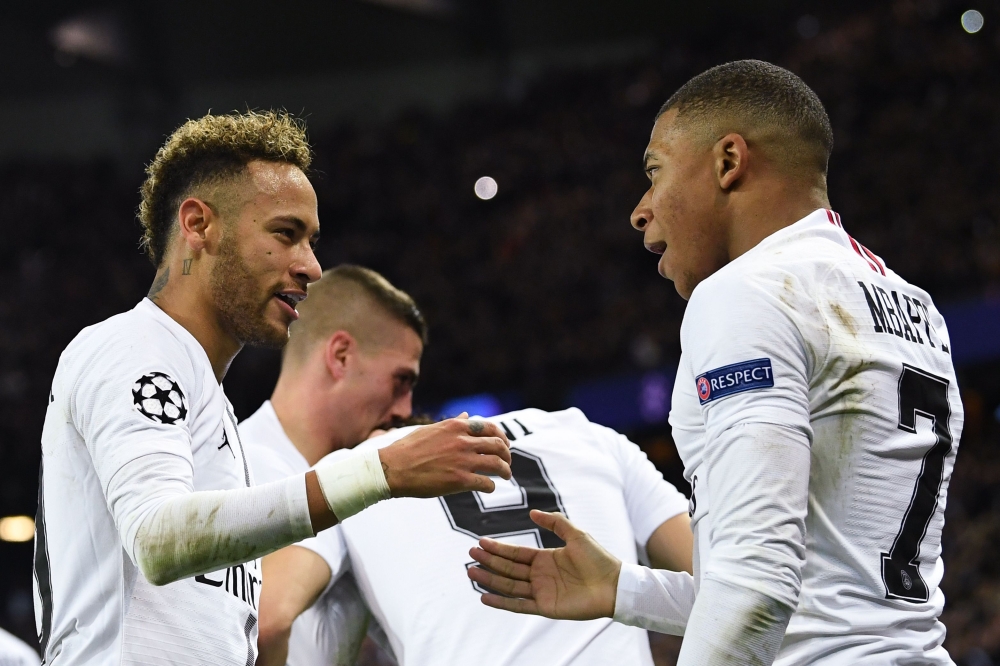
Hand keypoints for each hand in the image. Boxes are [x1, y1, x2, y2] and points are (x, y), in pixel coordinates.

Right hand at [378, 413, 511, 496]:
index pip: (490, 428)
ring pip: (497, 464)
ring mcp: (462, 461)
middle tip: (507, 462)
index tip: (504, 445)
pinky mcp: (460, 480)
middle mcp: (462, 441)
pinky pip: (486, 483)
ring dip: (505, 470)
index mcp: (456, 427)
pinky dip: (491, 486)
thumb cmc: (408, 449)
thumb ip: (452, 423)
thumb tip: (465, 415)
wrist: (392, 469)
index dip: (501, 437)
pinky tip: (489, 487)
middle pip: (498, 445)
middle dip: (507, 454)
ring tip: (506, 475)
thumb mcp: (431, 429)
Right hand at [467, 510, 621, 619]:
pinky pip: (519, 605)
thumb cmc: (598, 559)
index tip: (481, 542)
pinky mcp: (545, 607)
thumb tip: (531, 512)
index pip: (516, 553)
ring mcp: (541, 591)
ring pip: (509, 585)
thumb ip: (555, 522)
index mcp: (545, 558)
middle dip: (489, 562)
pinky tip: (485, 596)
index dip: (498, 548)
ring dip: (490, 580)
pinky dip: (502, 602)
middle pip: (508, 568)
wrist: (614, 585)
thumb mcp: (576, 534)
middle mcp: (540, 575)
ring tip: (471, 573)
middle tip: (470, 555)